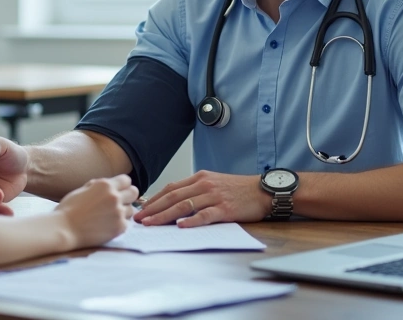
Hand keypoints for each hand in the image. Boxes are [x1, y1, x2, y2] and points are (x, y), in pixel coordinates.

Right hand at [55, 174, 138, 248]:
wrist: (64, 229)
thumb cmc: (69, 209)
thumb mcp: (82, 189)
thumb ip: (98, 185)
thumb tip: (110, 184)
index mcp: (105, 185)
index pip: (126, 180)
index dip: (122, 185)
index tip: (118, 190)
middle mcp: (114, 197)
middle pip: (134, 192)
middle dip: (128, 196)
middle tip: (119, 202)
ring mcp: (118, 212)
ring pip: (131, 209)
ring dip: (123, 211)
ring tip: (110, 216)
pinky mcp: (119, 227)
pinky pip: (127, 223)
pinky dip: (119, 224)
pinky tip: (108, 225)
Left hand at [133, 171, 270, 227]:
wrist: (263, 190)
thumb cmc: (238, 189)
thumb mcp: (214, 183)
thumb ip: (196, 190)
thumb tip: (175, 203)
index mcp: (200, 177)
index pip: (171, 188)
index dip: (154, 199)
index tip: (141, 208)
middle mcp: (204, 184)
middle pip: (173, 197)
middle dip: (153, 208)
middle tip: (139, 219)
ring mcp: (214, 196)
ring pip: (184, 206)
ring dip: (165, 216)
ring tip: (151, 224)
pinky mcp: (225, 209)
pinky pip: (205, 215)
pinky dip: (192, 221)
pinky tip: (180, 226)